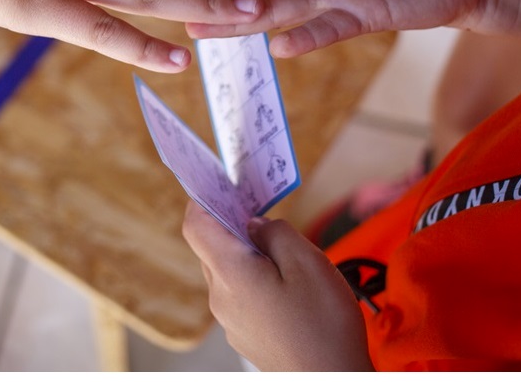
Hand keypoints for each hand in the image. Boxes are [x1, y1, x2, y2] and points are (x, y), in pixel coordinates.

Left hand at [182, 202, 372, 370]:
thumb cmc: (325, 329)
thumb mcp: (309, 264)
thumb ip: (276, 233)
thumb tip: (256, 224)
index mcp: (231, 273)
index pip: (195, 225)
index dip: (204, 198)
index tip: (222, 184)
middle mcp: (221, 298)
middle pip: (212, 247)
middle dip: (234, 226)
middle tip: (263, 211)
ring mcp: (231, 321)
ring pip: (228, 272)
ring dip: (249, 255)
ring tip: (285, 254)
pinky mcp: (245, 335)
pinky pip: (241, 295)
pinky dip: (256, 280)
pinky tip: (288, 286)